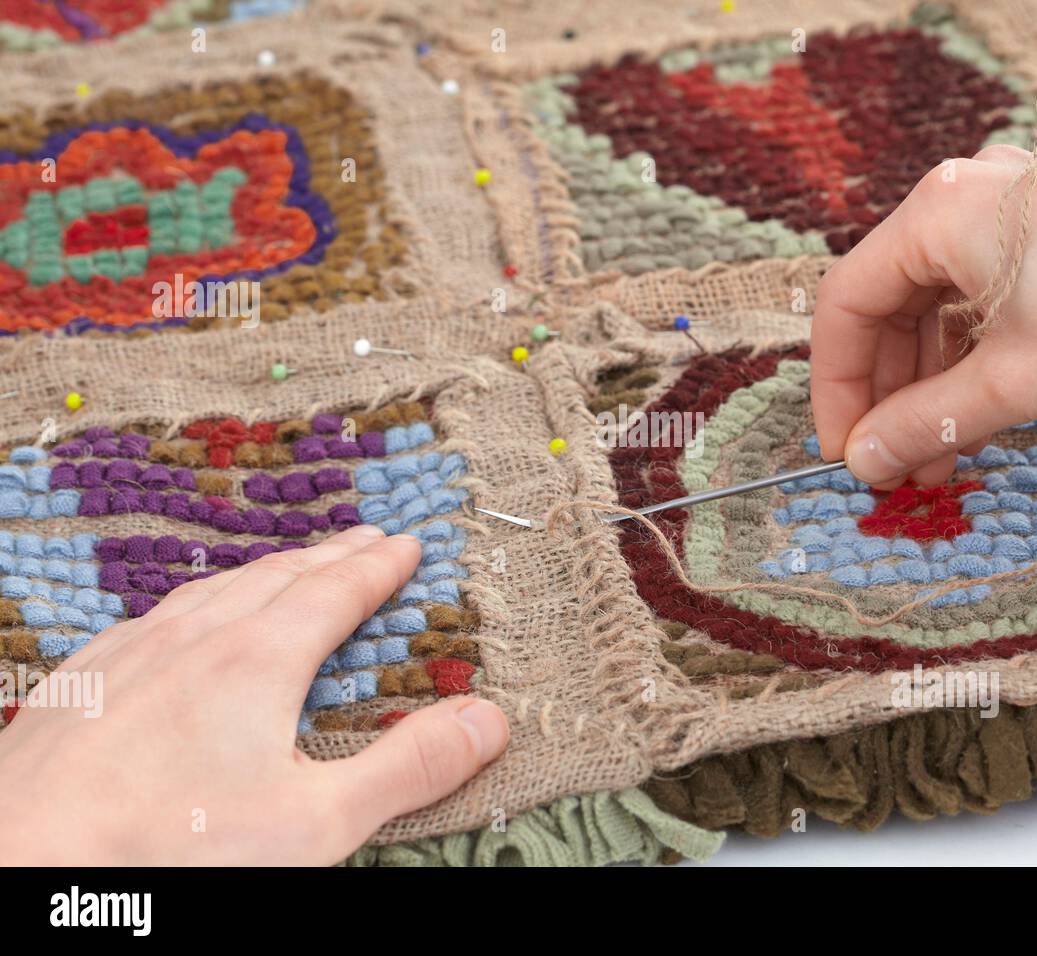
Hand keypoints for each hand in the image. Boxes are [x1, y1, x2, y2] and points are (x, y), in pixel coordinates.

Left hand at [0, 524, 508, 864]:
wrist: (21, 868)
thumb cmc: (171, 853)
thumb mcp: (317, 823)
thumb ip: (409, 768)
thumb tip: (490, 718)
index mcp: (257, 661)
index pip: (335, 593)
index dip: (377, 567)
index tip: (407, 543)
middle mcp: (193, 639)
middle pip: (278, 578)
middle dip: (330, 556)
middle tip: (366, 537)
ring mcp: (129, 654)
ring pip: (212, 588)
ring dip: (265, 570)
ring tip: (290, 564)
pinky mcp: (81, 682)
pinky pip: (153, 614)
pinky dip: (196, 599)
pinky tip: (184, 616)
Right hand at [812, 144, 1036, 486]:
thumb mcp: (1013, 383)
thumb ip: (922, 422)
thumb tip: (861, 461)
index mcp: (941, 211)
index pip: (848, 302)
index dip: (835, 385)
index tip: (843, 448)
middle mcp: (966, 198)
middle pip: (888, 306)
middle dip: (886, 394)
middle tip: (889, 463)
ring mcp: (1010, 213)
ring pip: (934, 311)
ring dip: (927, 389)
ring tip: (934, 461)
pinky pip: (977, 303)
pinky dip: (967, 363)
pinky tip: (970, 422)